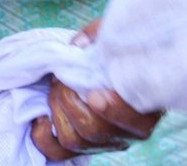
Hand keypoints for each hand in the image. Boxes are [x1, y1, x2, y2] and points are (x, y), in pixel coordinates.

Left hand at [30, 21, 163, 160]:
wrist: (114, 64)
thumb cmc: (118, 49)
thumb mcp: (113, 34)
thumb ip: (99, 37)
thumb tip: (77, 46)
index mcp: (144, 104)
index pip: (133, 120)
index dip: (111, 110)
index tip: (94, 94)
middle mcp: (127, 131)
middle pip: (94, 130)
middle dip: (69, 100)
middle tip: (60, 78)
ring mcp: (105, 141)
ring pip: (74, 142)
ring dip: (56, 112)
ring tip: (55, 88)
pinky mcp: (83, 145)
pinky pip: (57, 152)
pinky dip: (43, 137)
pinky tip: (41, 117)